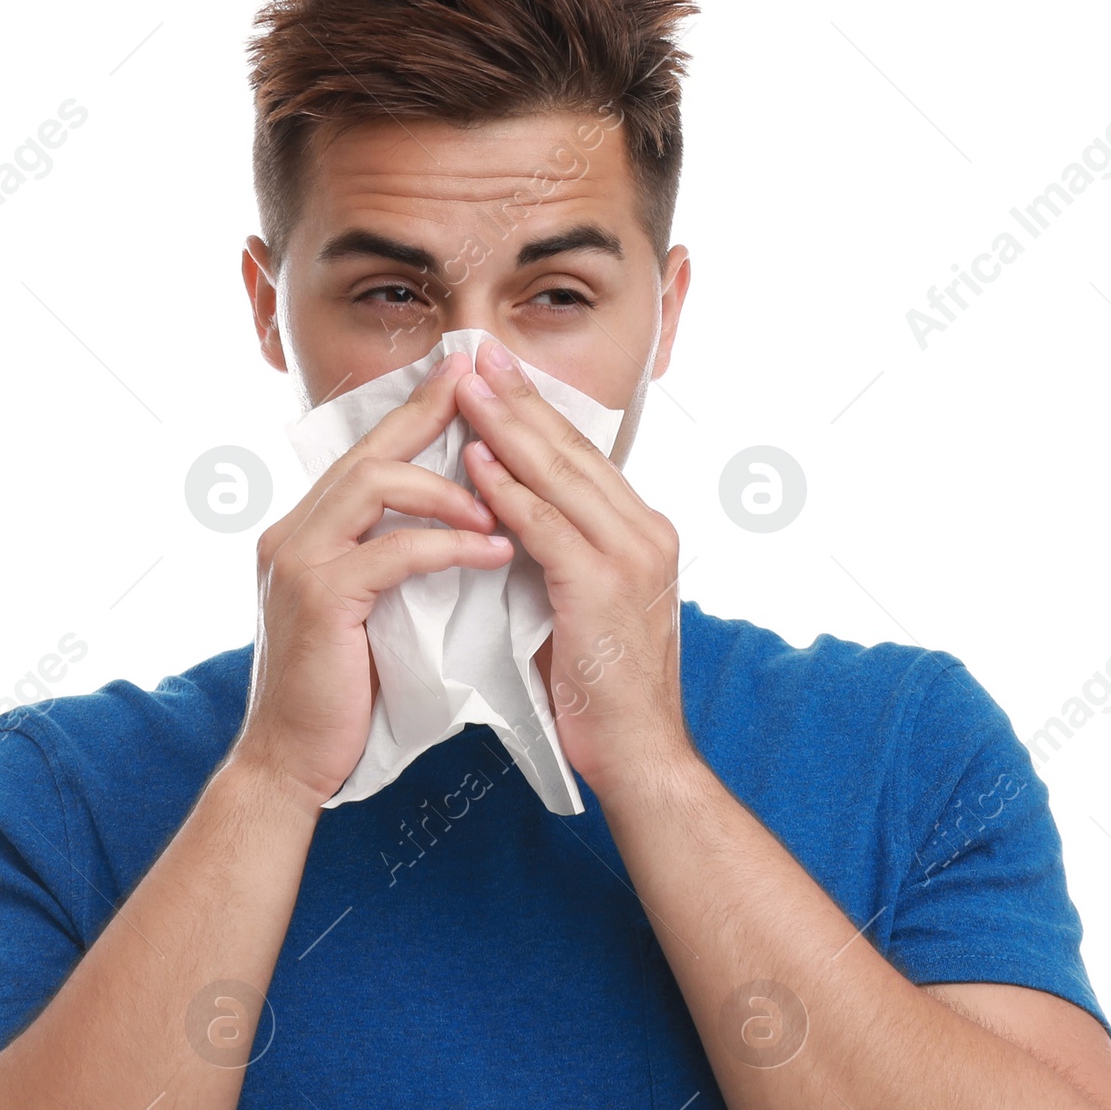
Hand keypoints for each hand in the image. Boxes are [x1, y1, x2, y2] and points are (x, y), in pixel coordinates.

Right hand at [232, 353, 511, 808]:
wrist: (292, 761)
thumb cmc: (341, 695)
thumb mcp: (368, 613)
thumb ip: (388, 564)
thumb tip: (450, 529)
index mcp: (305, 532)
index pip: (366, 455)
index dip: (415, 414)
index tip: (466, 381)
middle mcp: (292, 532)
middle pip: (368, 450)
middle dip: (432, 415)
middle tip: (487, 391)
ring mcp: (298, 560)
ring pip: (375, 485)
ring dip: (448, 491)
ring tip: (500, 513)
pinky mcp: (319, 597)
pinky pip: (393, 550)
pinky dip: (449, 545)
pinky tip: (494, 552)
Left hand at [450, 339, 694, 802]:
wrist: (641, 756)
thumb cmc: (601, 695)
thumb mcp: (579, 610)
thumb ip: (554, 560)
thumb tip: (503, 525)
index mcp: (642, 534)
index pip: (582, 457)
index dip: (537, 412)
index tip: (496, 373)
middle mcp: (646, 533)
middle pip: (572, 450)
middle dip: (520, 398)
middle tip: (476, 353)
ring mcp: (631, 557)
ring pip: (559, 476)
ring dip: (507, 428)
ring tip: (464, 387)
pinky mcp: (604, 588)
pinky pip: (546, 527)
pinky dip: (509, 492)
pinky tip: (474, 462)